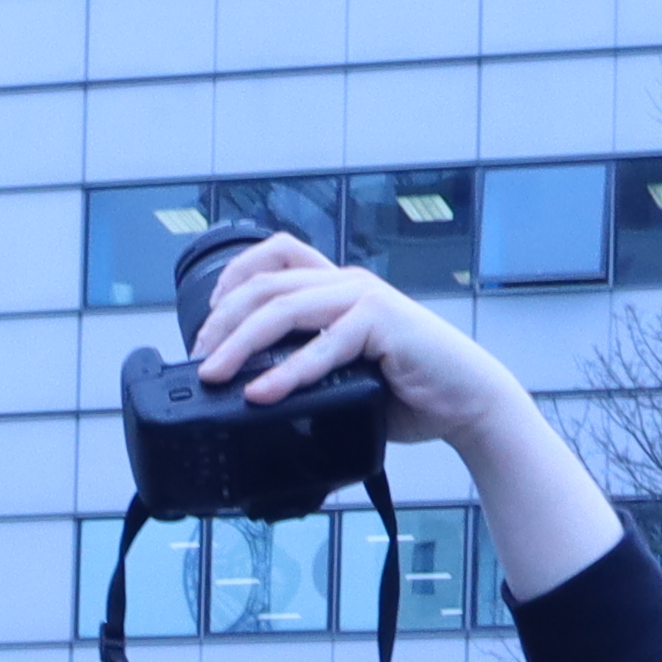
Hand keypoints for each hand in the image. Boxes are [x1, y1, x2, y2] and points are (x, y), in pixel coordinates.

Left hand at [189, 234, 621, 600]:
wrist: (465, 401)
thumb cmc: (403, 391)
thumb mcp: (341, 375)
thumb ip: (302, 373)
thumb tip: (248, 403)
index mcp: (333, 288)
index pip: (273, 258)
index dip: (231, 282)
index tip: (204, 328)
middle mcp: (345, 284)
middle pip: (265, 284)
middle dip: (221, 322)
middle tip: (197, 361)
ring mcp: (363, 299)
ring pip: (285, 308)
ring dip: (240, 342)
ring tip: (212, 375)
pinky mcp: (381, 323)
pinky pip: (323, 344)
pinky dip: (287, 372)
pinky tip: (260, 393)